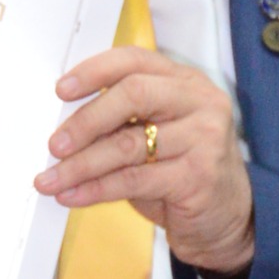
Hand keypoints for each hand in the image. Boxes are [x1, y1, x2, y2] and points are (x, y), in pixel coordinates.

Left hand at [39, 49, 254, 273]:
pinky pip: (133, 180)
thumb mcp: (157, 134)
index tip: (62, 90)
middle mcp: (199, 102)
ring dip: (81, 165)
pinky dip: (95, 189)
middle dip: (86, 120)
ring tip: (50, 179)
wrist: (227, 218)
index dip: (94, 71)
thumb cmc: (183, 170)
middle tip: (55, 144)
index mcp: (185, 81)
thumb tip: (64, 125)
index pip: (135, 60)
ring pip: (128, 145)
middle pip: (133, 94)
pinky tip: (72, 196)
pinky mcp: (198, 176)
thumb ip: (123, 119)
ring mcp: (204, 138)